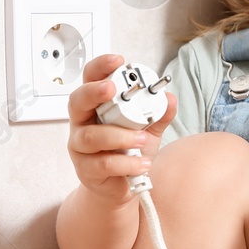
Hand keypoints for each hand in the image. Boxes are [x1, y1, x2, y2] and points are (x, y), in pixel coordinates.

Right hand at [66, 53, 176, 207]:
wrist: (122, 187)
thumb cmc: (129, 152)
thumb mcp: (149, 130)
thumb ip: (159, 114)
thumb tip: (170, 98)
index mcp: (96, 106)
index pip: (91, 79)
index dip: (101, 67)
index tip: (118, 61)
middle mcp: (83, 123)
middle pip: (78, 101)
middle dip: (94, 92)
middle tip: (112, 89)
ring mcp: (81, 147)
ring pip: (92, 135)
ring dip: (119, 135)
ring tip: (142, 138)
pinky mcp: (87, 170)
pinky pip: (103, 164)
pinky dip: (126, 162)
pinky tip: (142, 162)